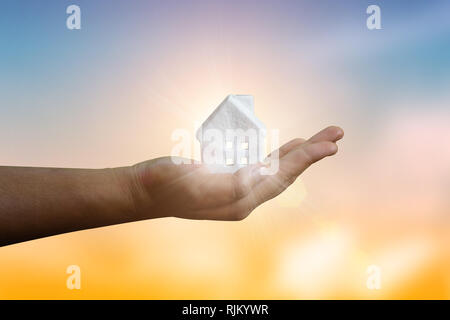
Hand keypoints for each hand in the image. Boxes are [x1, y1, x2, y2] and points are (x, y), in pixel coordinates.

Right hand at [128, 126, 343, 220]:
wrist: (144, 190)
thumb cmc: (165, 185)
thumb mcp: (196, 185)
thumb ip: (230, 185)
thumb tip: (260, 175)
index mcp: (240, 201)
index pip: (281, 177)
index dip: (306, 159)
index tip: (329, 144)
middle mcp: (244, 196)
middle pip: (286, 173)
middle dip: (312, 154)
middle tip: (336, 134)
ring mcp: (237, 186)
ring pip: (277, 168)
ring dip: (300, 153)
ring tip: (321, 140)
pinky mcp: (228, 176)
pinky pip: (262, 165)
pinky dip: (279, 154)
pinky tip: (289, 147)